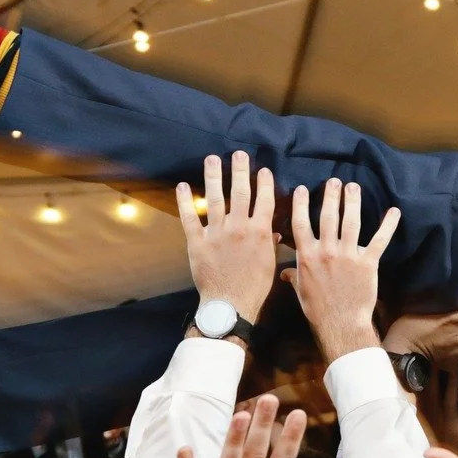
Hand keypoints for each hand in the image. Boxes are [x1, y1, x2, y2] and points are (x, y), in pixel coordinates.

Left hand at [176, 152, 277, 323]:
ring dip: (213, 177)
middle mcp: (239, 227)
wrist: (231, 304)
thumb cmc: (254, 287)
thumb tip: (275, 232)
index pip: (264, 200)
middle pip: (240, 192)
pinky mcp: (197, 242)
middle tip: (238, 154)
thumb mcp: (270, 264)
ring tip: (212, 159)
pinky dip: (185, 201)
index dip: (263, 183)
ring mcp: (217, 233)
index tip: (263, 169)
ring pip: (215, 199)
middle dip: (239, 170)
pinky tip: (182, 186)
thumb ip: (271, 244)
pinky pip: (189, 218)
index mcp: (260, 232)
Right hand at [286, 180, 401, 362]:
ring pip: (351, 223)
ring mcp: (348, 255)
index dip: (302, 205)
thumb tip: (284, 272)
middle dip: (331, 196)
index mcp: (308, 256)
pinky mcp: (367, 262)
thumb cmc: (318, 309)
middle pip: (328, 217)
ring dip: (353, 202)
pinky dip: (388, 225)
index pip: (301, 224)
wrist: (340, 323)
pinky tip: (394, 212)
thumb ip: (294, 276)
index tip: (304, 189)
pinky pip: (379, 240)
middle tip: (334, 181)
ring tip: (353, 187)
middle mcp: (327, 251)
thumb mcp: (301, 291)